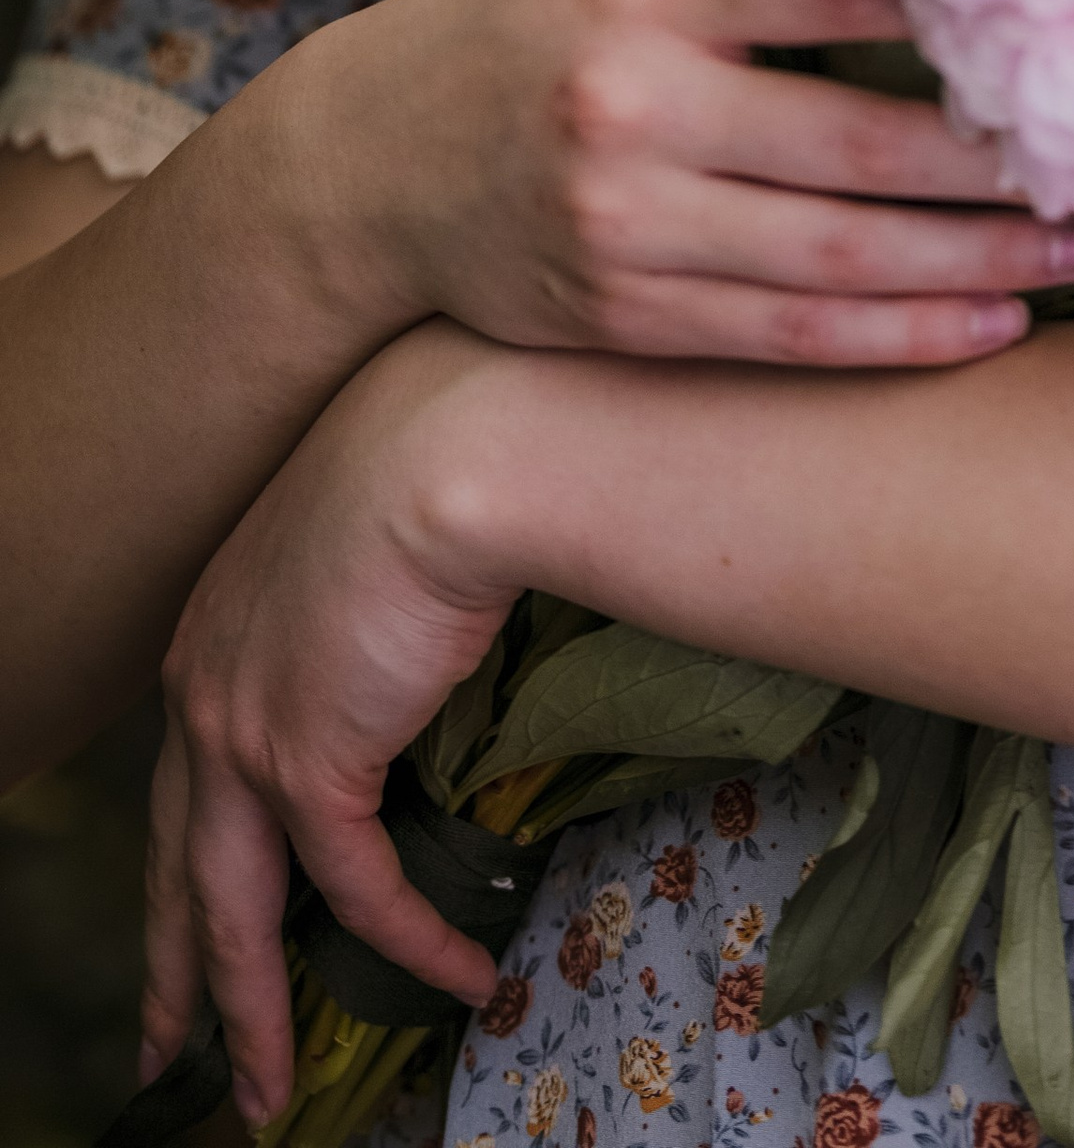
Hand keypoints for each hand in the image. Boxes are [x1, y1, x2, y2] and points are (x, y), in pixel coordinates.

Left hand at [143, 323, 523, 1126]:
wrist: (455, 441)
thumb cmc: (442, 458)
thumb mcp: (374, 543)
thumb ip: (368, 625)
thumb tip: (417, 667)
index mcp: (213, 635)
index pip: (183, 785)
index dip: (182, 865)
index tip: (185, 924)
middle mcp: (202, 688)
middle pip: (176, 867)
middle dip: (171, 971)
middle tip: (166, 1048)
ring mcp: (241, 729)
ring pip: (230, 913)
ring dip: (253, 1014)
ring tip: (269, 1094)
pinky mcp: (306, 759)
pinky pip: (354, 888)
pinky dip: (407, 941)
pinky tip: (455, 974)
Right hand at [280, 0, 1073, 366]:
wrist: (369, 168)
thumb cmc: (522, 15)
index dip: (964, 0)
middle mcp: (637, 108)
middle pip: (863, 140)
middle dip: (1007, 155)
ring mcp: (632, 227)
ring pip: (844, 260)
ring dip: (986, 257)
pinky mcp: (631, 318)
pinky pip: (792, 340)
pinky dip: (905, 338)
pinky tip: (999, 321)